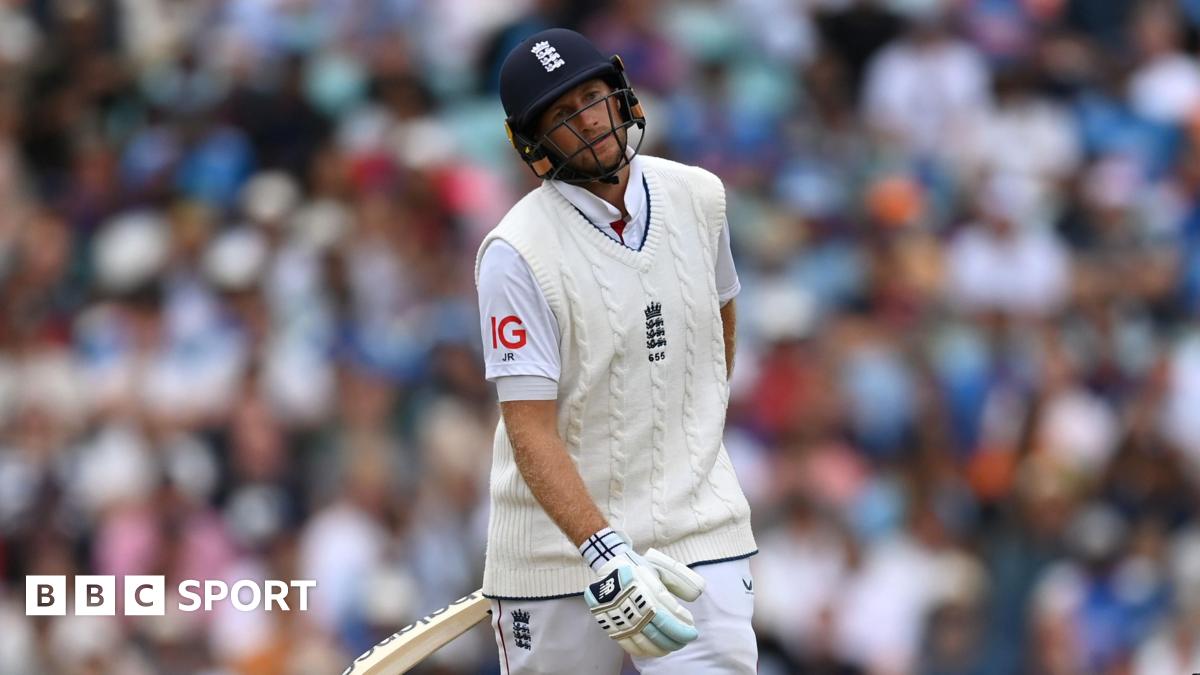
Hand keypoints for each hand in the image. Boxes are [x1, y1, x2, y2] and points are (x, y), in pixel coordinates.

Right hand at [583, 548, 705, 657]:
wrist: (608, 565)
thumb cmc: (639, 567)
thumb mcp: (661, 566)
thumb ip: (680, 580)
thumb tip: (696, 595)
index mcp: (645, 591)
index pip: (668, 619)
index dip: (682, 629)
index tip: (692, 631)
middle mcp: (632, 607)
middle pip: (658, 634)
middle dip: (676, 640)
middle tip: (686, 640)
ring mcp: (620, 618)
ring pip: (645, 643)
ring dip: (663, 648)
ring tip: (673, 645)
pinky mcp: (611, 625)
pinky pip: (629, 646)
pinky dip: (644, 651)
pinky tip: (654, 648)